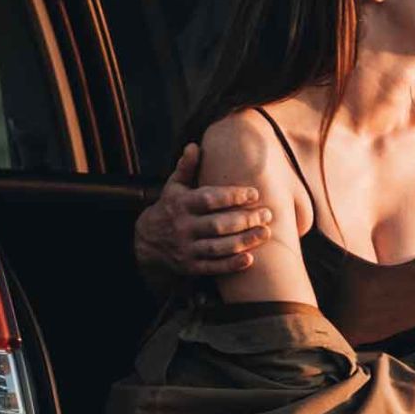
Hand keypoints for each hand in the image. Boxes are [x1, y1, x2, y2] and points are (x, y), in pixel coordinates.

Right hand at [133, 143, 273, 277]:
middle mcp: (182, 227)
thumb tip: (194, 146)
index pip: (209, 199)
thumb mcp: (173, 187)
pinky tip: (251, 259)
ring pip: (218, 247)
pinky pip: (213, 267)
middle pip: (218, 225)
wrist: (146, 242)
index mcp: (180, 204)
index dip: (233, 196)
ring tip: (266, 233)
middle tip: (267, 214)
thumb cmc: (170, 208)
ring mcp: (186, 248)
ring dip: (244, 241)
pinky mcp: (190, 266)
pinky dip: (231, 265)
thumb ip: (186, 168)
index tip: (255, 193)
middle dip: (245, 219)